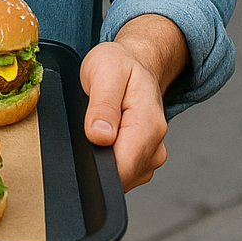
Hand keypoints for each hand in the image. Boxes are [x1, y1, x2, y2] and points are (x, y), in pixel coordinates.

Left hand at [80, 14, 187, 191]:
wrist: (136, 63)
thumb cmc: (120, 65)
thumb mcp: (105, 72)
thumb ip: (103, 106)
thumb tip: (99, 136)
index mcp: (148, 124)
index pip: (123, 167)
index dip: (98, 163)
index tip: (86, 143)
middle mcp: (155, 145)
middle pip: (121, 175)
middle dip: (98, 158)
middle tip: (92, 125)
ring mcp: (151, 155)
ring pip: (121, 176)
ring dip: (103, 157)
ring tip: (101, 126)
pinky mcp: (143, 161)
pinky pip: (122, 172)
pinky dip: (109, 158)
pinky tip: (107, 136)